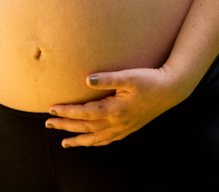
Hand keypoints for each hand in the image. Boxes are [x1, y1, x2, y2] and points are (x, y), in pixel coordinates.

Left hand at [44, 66, 189, 147]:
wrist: (171, 90)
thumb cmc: (149, 80)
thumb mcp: (128, 76)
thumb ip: (106, 78)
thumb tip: (86, 80)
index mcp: (115, 109)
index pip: (85, 113)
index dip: (67, 112)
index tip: (52, 109)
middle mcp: (118, 122)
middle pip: (86, 127)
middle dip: (65, 126)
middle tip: (48, 124)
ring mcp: (124, 128)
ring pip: (96, 138)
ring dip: (78, 140)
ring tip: (63, 142)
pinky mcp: (129, 128)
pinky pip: (108, 140)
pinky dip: (95, 143)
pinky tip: (89, 142)